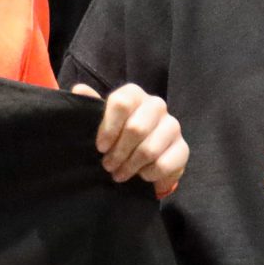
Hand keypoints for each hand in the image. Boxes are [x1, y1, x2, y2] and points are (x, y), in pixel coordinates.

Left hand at [72, 82, 188, 196]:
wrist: (145, 157)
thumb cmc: (119, 135)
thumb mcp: (101, 120)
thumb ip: (91, 106)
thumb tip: (80, 90)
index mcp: (135, 95)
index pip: (122, 102)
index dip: (108, 128)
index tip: (100, 147)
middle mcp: (156, 105)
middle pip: (136, 128)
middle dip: (119, 153)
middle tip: (108, 165)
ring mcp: (173, 126)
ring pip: (149, 149)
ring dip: (130, 166)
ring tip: (120, 174)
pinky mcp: (183, 148)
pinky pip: (164, 164)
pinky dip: (148, 174)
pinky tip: (141, 175)